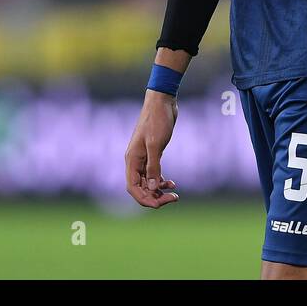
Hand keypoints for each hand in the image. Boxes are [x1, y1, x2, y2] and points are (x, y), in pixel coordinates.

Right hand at [124, 90, 179, 207]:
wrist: (162, 101)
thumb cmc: (157, 120)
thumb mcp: (156, 144)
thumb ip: (153, 167)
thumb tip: (151, 188)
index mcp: (132, 159)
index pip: (132, 188)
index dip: (145, 200)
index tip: (161, 204)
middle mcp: (135, 161)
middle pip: (140, 188)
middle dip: (154, 197)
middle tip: (173, 198)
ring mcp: (143, 157)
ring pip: (147, 183)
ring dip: (159, 191)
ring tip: (175, 193)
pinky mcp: (152, 153)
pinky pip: (153, 174)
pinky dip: (161, 181)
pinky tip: (172, 183)